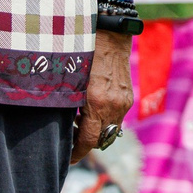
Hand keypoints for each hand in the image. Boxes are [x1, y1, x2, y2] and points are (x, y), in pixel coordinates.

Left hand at [71, 31, 132, 163]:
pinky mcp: (128, 97)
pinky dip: (105, 120)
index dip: (77, 153)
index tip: (68, 158)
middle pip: (101, 139)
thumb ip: (69, 105)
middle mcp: (114, 106)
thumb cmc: (83, 53)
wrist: (110, 34)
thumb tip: (64, 124)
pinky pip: (117, 118)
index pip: (89, 140)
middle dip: (86, 144)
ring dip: (96, 132)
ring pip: (111, 130)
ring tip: (79, 122)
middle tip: (70, 140)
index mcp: (96, 103)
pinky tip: (92, 110)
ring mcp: (123, 102)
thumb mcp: (71, 81)